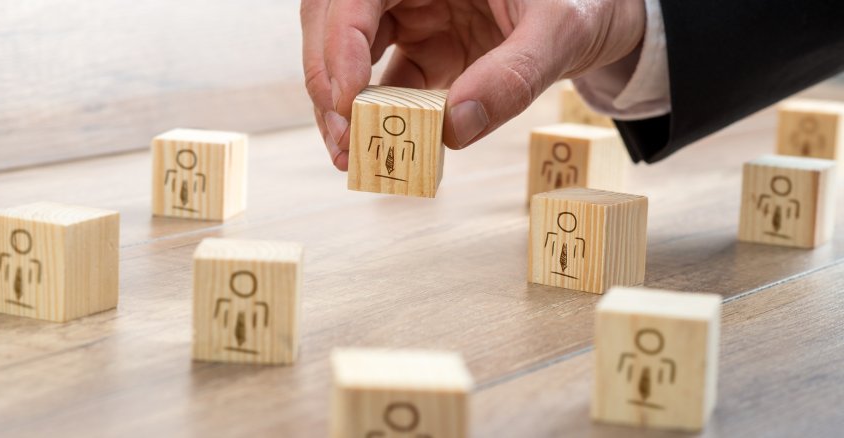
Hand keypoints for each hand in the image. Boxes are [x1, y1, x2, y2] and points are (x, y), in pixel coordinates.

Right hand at [302, 0, 645, 170]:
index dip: (339, 42)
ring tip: (349, 153)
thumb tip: (453, 130)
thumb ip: (512, 77)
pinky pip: (383, 82)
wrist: (601, 12)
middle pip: (334, 20)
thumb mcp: (560, 31)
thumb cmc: (584, 1)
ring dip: (341, 105)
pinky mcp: (421, 47)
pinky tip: (377, 148)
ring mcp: (411, 13)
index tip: (347, 99)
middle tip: (342, 138)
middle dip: (328, 80)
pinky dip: (375, 117)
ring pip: (347, 52)